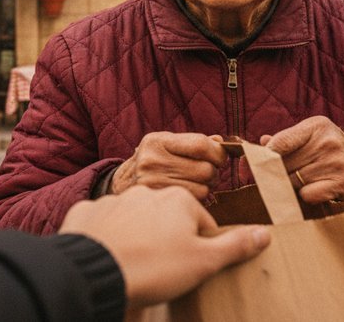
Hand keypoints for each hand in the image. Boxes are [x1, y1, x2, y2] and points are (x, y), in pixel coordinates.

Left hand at [60, 186, 270, 307]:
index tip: (189, 267)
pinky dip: (106, 237)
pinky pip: (102, 224)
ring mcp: (114, 201)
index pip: (201, 223)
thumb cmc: (154, 267)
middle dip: (167, 240)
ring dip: (137, 237)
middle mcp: (146, 192)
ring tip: (134, 265)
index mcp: (178, 200)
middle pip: (167, 219)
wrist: (95, 273)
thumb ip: (234, 246)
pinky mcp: (87, 213)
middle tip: (162, 269)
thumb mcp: (204, 261)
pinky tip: (108, 256)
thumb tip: (265, 233)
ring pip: (134, 220)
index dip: (199, 248)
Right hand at [111, 132, 226, 199]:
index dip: (218, 152)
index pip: (201, 144)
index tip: (220, 157)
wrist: (122, 186)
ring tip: (194, 183)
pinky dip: (197, 198)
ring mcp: (153, 184)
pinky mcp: (158, 203)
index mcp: (157, 141)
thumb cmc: (153, 161)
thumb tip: (221, 143)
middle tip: (206, 173)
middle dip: (213, 172)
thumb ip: (194, 142)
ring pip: (204, 188)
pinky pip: (195, 202)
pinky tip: (187, 194)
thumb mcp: (167, 144)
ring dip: (206, 187)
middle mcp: (152, 161)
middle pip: (206, 169)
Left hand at [260, 116, 343, 203]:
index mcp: (317, 126)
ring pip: (294, 182)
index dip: (264, 157)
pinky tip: (314, 191)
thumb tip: (261, 144)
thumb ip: (287, 139)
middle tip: (273, 179)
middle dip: (275, 175)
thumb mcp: (314, 135)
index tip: (255, 166)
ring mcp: (337, 163)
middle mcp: (327, 142)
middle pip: (284, 166)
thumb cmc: (334, 149)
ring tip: (300, 183)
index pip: (280, 143)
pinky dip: (306, 196)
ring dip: (290, 187)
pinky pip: (308, 195)